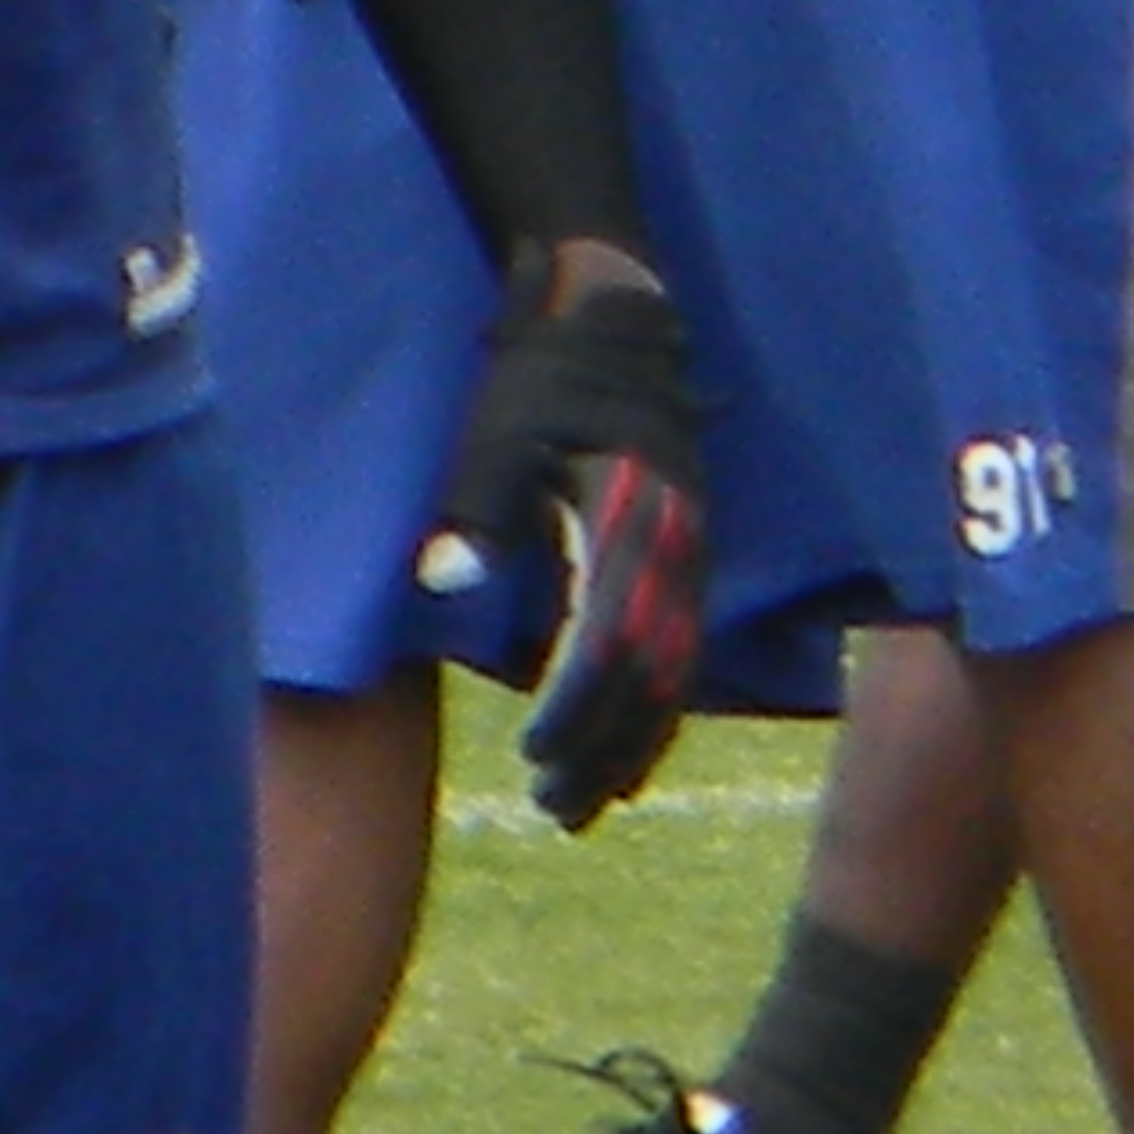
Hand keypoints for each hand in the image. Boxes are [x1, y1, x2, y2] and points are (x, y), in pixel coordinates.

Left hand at [421, 243, 706, 830]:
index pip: (613, 641)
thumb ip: (478, 508)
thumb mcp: (500, 432)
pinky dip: (655, 714)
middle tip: (551, 809)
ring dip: (632, 746)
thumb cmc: (542, 380)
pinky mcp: (690, 561)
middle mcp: (679, 548)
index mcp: (633, 519)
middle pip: (654, 677)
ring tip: (580, 805)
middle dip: (605, 751)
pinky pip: (684, 656)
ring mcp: (694, 558)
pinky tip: (622, 757)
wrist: (616, 324)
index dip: (577, 709)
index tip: (532, 755)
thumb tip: (439, 582)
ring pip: (677, 676)